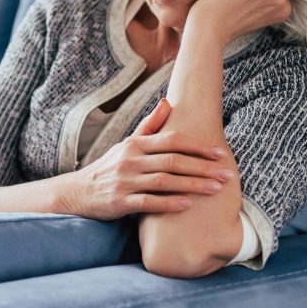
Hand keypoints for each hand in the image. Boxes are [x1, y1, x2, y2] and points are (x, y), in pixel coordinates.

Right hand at [60, 99, 234, 220]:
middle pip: (172, 161)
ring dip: (193, 185)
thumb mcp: (127, 144)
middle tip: (227, 173)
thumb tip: (168, 102)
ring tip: (216, 189)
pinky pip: (148, 202)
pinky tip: (188, 205)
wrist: (79, 191)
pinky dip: (169, 203)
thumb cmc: (110, 166)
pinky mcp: (120, 202)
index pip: (171, 140)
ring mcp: (125, 181)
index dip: (198, 146)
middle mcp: (130, 160)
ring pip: (164, 181)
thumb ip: (150, 125)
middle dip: (203, 167)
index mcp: (135, 144)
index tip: (220, 152)